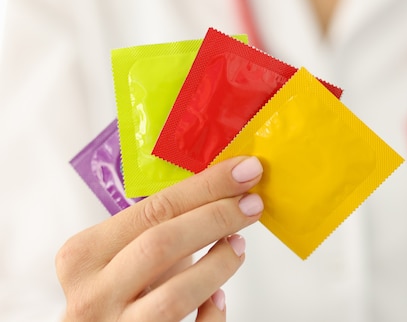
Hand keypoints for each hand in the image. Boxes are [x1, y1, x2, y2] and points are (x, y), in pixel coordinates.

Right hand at [56, 156, 264, 321]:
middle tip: (251, 204)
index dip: (206, 187)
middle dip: (216, 218)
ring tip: (238, 246)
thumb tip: (223, 189)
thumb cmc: (113, 291)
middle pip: (162, 244)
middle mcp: (91, 294)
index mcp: (83, 255)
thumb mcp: (122, 253)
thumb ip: (157, 227)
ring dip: (218, 264)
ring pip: (175, 296)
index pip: (153, 209)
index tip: (244, 171)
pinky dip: (212, 314)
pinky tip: (220, 297)